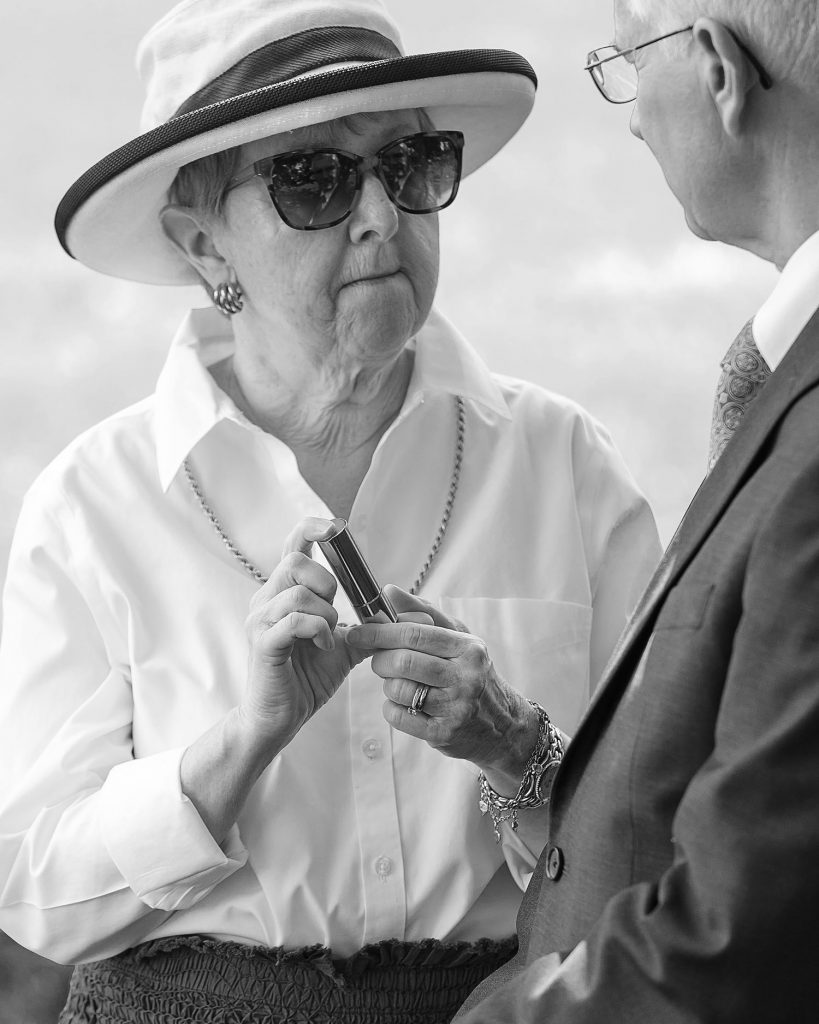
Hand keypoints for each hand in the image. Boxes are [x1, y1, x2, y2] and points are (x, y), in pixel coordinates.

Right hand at [238, 517, 366, 744]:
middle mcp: (267, 599)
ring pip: (298, 591)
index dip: (312, 529)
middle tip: (335, 612)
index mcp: (285, 593)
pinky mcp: (262, 643)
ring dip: (325, 613)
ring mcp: (260, 620)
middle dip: (325, 582)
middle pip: (294, 560)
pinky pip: (294, 620)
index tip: (333, 529)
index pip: (293, 545)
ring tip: (327, 636)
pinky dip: (317, 630)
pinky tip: (322, 645)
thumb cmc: (308, 678)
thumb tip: (417, 615)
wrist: (280, 717)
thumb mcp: (348, 646)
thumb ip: (374, 627)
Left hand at [345, 587, 538, 779]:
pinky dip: (391, 708)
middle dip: (380, 660)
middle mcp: (466, 677)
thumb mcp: (458, 639)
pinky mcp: (444, 734)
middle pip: (404, 662)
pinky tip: (402, 704)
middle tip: (378, 661)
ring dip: (388, 685)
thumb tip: (388, 592)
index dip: (381, 633)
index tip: (358, 633)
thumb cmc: (472, 674)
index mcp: (468, 648)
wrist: (504, 725)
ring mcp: (456, 708)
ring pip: (399, 689)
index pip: (416, 634)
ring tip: (398, 683)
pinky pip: (399, 717)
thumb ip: (423, 612)